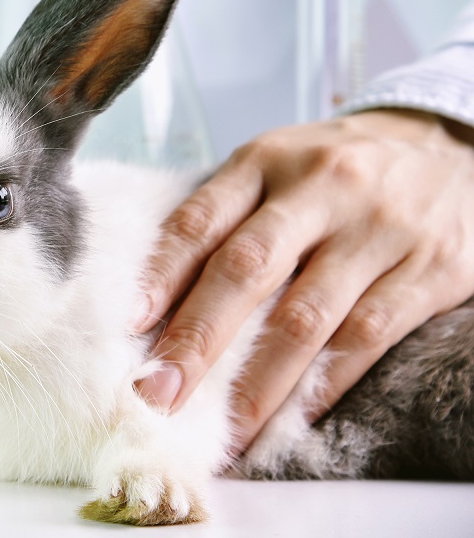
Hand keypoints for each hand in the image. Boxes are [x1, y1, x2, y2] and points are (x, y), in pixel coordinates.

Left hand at [133, 109, 473, 449]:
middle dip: (196, 339)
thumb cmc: (335, 169)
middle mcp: (320, 188)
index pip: (202, 220)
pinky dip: (325, 383)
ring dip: (257, 383)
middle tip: (158, 391)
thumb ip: (223, 218)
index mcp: (266, 160)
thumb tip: (154, 302)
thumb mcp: (275, 168)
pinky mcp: (431, 269)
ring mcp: (378, 229)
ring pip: (306, 316)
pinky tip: (293, 414)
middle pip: (245, 268)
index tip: (129, 326)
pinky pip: (368, 336)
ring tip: (223, 427)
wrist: (447, 145)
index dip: (161, 275)